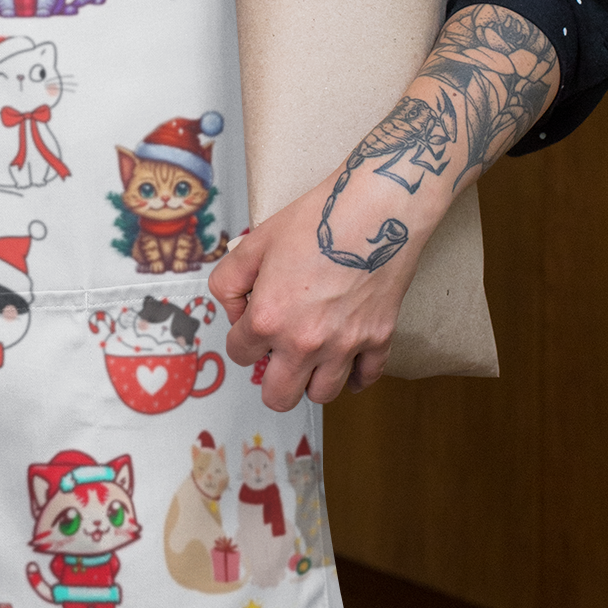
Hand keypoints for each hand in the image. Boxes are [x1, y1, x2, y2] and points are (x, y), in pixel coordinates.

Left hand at [208, 168, 428, 411]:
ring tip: (310, 356)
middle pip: (278, 396)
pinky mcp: (378, 340)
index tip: (251, 324)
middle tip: (276, 357)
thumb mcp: (254, 242)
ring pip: (320, 395)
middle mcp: (304, 342)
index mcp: (268, 318)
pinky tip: (345, 361)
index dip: (241, 338)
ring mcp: (344, 345)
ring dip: (311, 380)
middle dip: (271, 379)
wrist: (373, 211)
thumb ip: (228, 281)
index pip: (239, 354)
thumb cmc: (315, 222)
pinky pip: (364, 379)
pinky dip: (353, 375)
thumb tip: (235, 312)